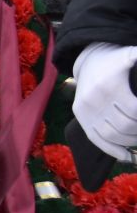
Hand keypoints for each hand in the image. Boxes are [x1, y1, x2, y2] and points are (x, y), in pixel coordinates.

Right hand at [74, 43, 136, 157]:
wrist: (89, 60)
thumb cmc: (116, 61)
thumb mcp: (131, 55)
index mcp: (110, 86)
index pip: (135, 112)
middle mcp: (94, 99)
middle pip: (126, 126)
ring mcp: (85, 109)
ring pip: (113, 135)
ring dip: (131, 141)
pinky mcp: (81, 116)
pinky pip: (97, 139)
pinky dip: (113, 151)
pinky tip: (128, 157)